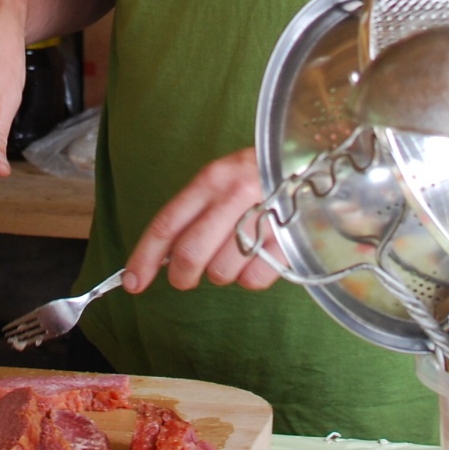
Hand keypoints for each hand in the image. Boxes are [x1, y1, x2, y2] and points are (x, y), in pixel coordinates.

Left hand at [124, 149, 282, 292]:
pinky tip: (261, 256)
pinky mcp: (289, 240)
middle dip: (182, 276)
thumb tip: (163, 256)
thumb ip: (195, 213)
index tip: (132, 282)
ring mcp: (264, 217)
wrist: (316, 167)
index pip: (168, 223)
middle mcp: (234, 195)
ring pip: (222, 272)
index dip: (145, 257)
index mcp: (211, 179)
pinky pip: (254, 280)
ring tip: (237, 253)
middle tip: (185, 278)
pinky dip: (252, 277)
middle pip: (191, 253)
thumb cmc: (260, 179)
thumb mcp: (224, 182)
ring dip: (223, 273)